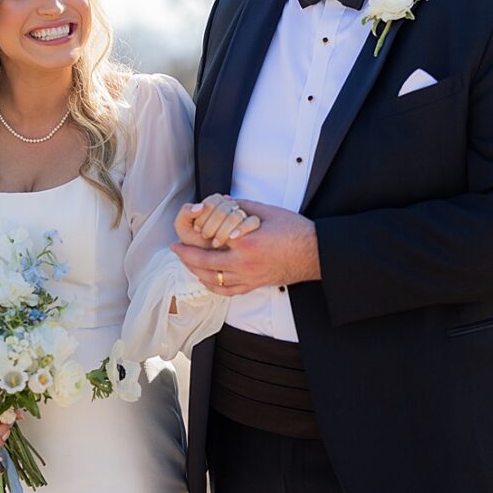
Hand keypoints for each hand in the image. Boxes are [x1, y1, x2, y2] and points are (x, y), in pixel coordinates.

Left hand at [175, 202, 319, 294]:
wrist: (316, 252)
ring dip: (197, 273)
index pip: (209, 244)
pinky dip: (215, 287)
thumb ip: (240, 207)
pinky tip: (207, 280)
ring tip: (187, 263)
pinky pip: (230, 291)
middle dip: (187, 258)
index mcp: (244, 244)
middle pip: (206, 266)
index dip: (192, 241)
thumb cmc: (294, 230)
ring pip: (215, 281)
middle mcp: (245, 265)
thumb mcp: (265, 211)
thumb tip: (221, 202)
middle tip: (176, 250)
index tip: (180, 236)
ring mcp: (251, 278)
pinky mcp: (257, 284)